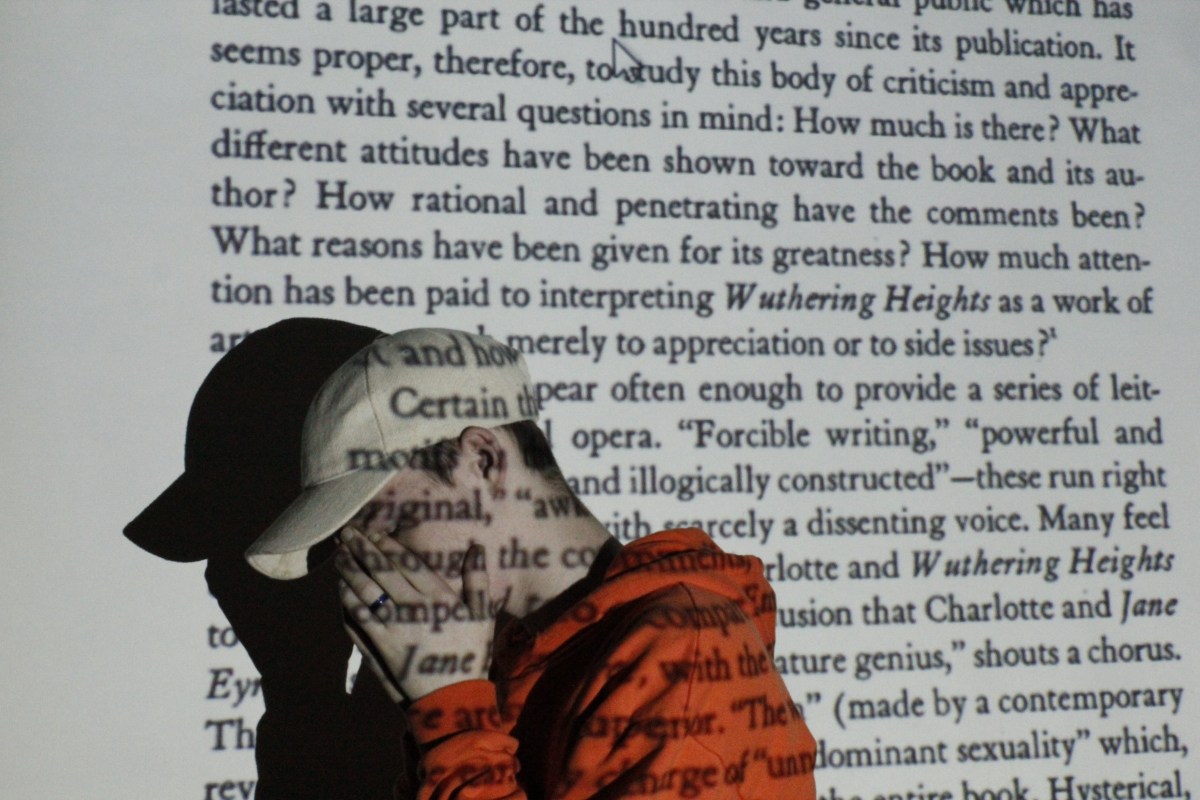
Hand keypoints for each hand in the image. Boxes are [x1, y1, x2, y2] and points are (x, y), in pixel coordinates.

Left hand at [335, 527, 495, 702]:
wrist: (453, 695)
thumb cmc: (469, 652)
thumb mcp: (482, 614)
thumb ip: (477, 580)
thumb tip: (477, 547)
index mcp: (438, 596)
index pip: (406, 562)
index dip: (387, 544)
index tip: (373, 530)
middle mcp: (413, 607)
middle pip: (381, 571)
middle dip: (362, 549)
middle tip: (347, 532)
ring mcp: (393, 627)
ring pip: (365, 591)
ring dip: (349, 571)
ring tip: (339, 556)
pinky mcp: (380, 646)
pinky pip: (359, 618)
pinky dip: (347, 601)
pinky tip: (341, 589)